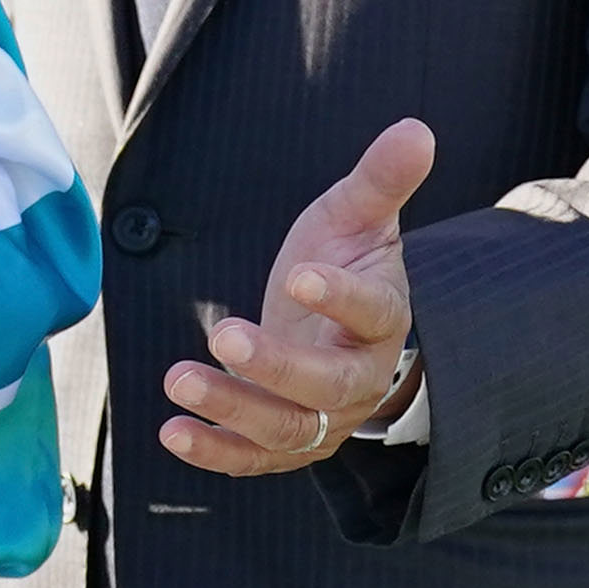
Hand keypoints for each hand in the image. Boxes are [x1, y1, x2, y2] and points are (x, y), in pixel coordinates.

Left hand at [157, 117, 433, 476]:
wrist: (343, 329)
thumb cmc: (348, 262)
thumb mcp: (358, 217)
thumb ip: (381, 179)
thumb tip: (417, 128)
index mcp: (384, 318)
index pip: (372, 313)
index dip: (339, 297)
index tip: (299, 274)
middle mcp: (361, 377)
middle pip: (329, 385)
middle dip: (277, 366)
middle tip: (225, 334)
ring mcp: (326, 416)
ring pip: (289, 428)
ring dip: (232, 408)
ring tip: (178, 379)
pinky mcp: (289, 440)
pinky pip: (256, 458)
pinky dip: (216, 452)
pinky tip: (171, 432)